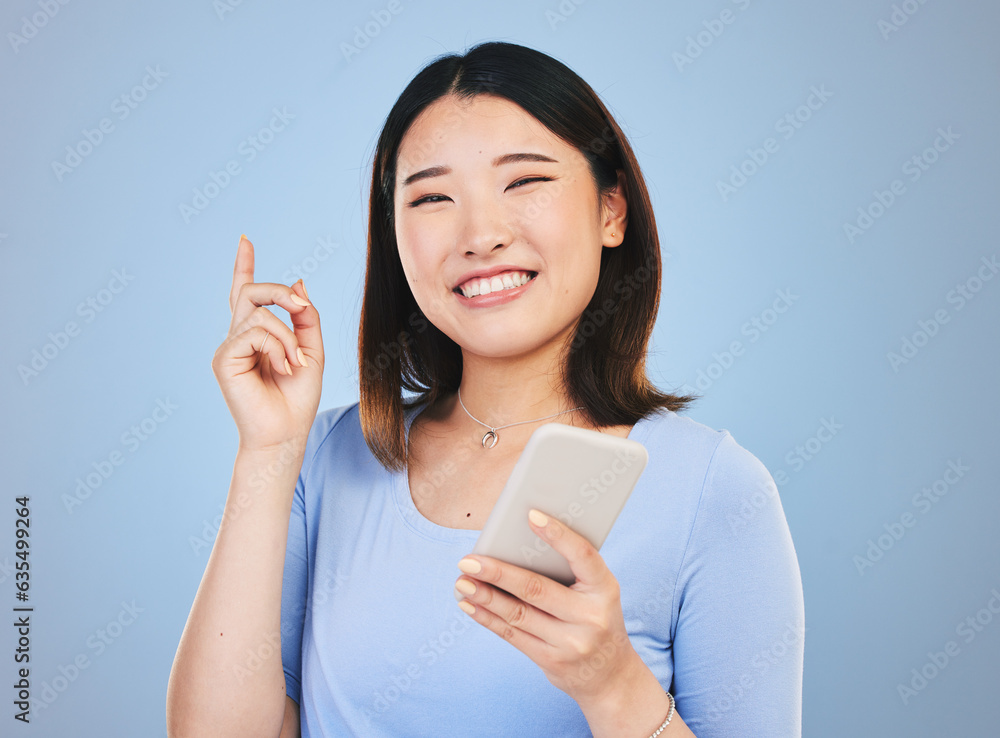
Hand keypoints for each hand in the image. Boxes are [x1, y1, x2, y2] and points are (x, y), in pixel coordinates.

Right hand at [211, 235, 323, 450]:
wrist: (286, 433)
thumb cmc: (297, 398)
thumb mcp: (312, 350)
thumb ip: (305, 318)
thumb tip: (299, 283)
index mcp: (257, 335)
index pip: (245, 294)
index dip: (244, 266)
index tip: (245, 240)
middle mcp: (239, 337)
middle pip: (251, 292)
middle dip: (280, 292)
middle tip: (302, 308)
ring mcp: (229, 347)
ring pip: (260, 313)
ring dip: (288, 335)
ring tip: (294, 364)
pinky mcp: (225, 359)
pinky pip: (256, 332)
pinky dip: (278, 346)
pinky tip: (283, 368)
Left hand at [454, 509, 640, 705]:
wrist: (610, 675)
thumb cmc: (596, 617)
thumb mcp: (597, 592)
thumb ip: (568, 571)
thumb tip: (516, 544)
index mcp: (605, 588)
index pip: (583, 555)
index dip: (558, 534)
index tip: (531, 514)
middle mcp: (590, 616)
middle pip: (536, 589)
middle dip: (498, 572)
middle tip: (469, 560)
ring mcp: (571, 642)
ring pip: (518, 614)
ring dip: (485, 596)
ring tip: (462, 581)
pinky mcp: (551, 661)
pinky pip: (512, 635)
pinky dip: (487, 618)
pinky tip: (470, 604)